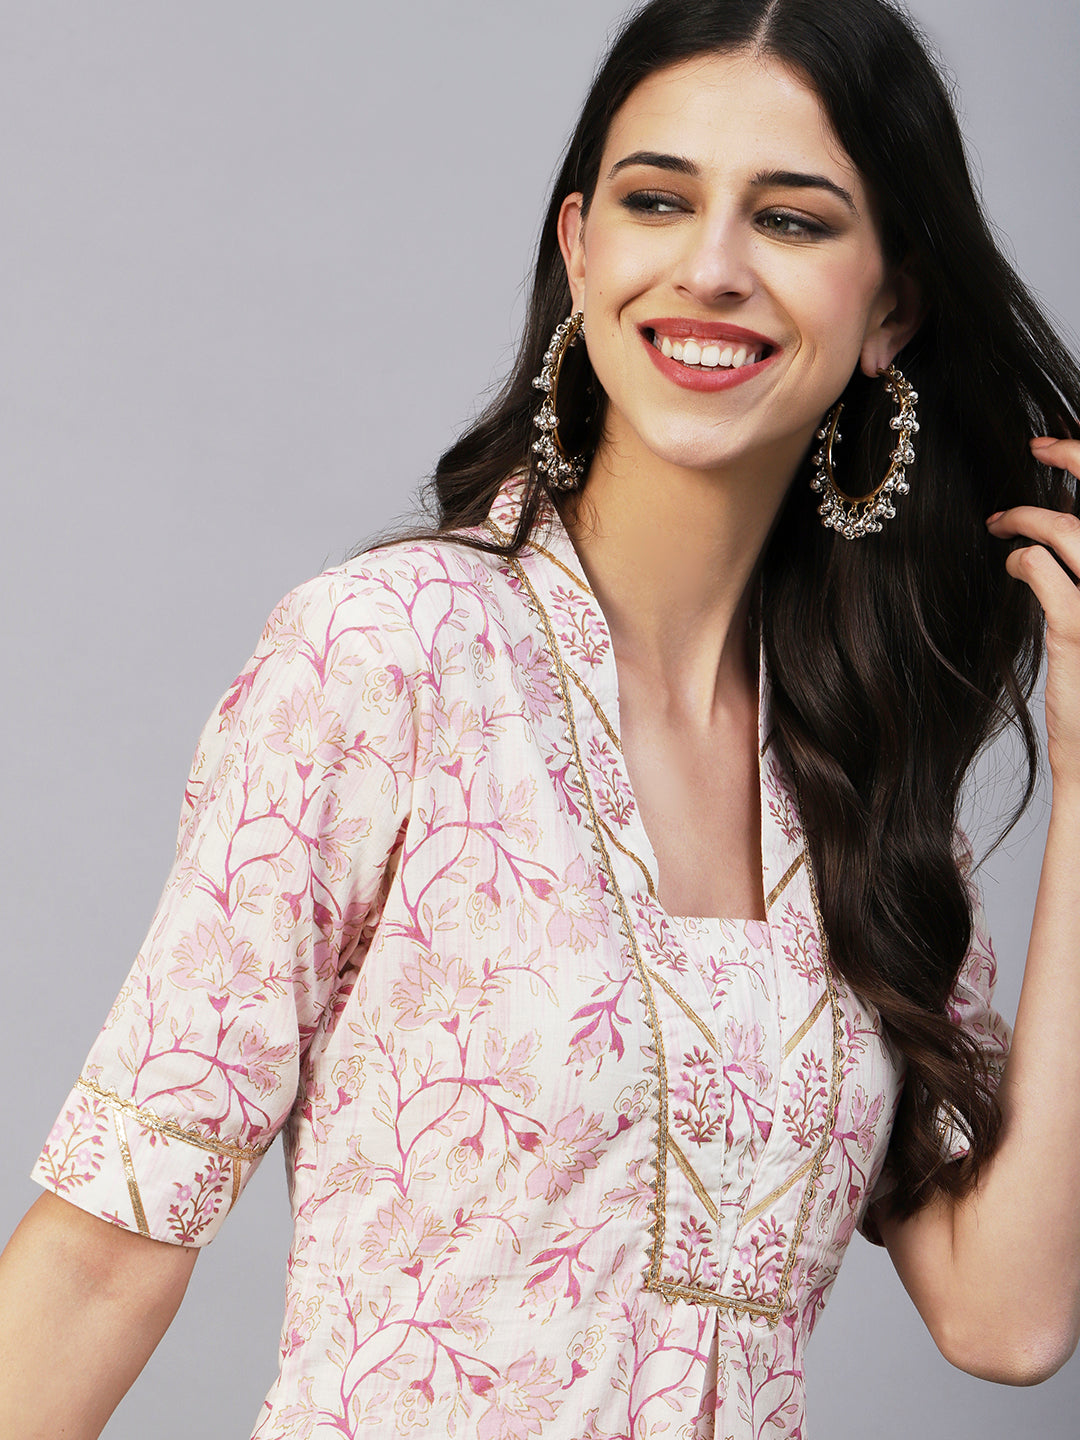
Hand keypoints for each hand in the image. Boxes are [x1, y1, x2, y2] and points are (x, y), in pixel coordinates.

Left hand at [986, 436, 1079, 790]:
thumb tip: (1067, 522)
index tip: (1062, 448)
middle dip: (1073, 457)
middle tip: (1037, 449)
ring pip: (1067, 527)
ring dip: (1028, 513)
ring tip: (1001, 520)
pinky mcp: (1079, 627)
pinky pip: (1040, 568)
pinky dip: (1019, 555)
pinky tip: (1010, 562)